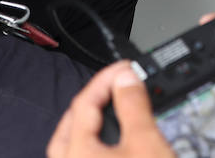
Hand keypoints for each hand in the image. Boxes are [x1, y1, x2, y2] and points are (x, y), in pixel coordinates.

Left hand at [47, 62, 172, 157]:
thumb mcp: (145, 143)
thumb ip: (134, 107)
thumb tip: (126, 77)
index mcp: (77, 152)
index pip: (84, 102)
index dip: (106, 78)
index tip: (125, 66)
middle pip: (69, 127)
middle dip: (89, 102)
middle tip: (109, 87)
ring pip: (73, 146)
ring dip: (88, 126)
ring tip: (107, 113)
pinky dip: (94, 146)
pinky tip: (109, 146)